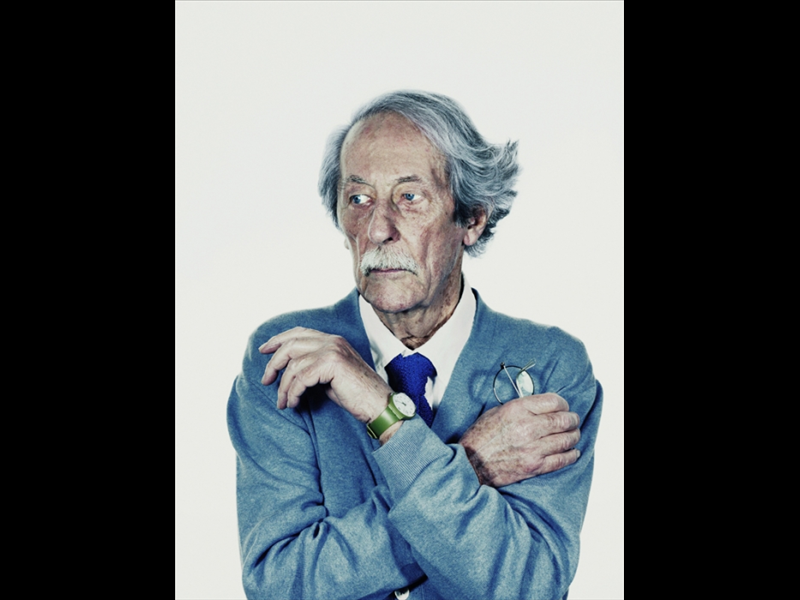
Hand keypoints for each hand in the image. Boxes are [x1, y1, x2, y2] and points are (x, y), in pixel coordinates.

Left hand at [260, 327, 391, 422]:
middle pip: (291, 345)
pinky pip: (301, 377)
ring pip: (293, 364)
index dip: (278, 340)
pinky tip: (293, 403)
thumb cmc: (356, 395)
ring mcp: (333, 350)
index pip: (299, 332)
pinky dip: (293, 392)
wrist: (379, 405)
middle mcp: (332, 341)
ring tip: (283, 402)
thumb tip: (286, 372)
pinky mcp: (333, 364)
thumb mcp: (329, 377)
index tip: (263, 351)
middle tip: (265, 381)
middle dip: (273, 363)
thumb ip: (312, 368)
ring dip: (283, 386)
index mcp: (333, 340)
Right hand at [459, 393, 580, 487]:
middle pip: (562, 420)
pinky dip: (571, 455)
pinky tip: (573, 452)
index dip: (563, 403)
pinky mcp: (534, 467)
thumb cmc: (481, 437)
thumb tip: (541, 407)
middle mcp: (527, 427)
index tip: (564, 406)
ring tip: (574, 434)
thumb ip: (520, 408)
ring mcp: (532, 449)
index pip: (552, 401)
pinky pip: (561, 460)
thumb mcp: (496, 412)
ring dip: (574, 436)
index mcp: (517, 410)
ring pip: (565, 440)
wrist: (470, 464)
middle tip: (574, 420)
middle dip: (572, 419)